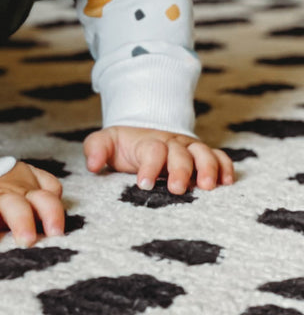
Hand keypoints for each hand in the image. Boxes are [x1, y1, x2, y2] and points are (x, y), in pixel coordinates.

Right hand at [0, 161, 64, 248]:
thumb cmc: (2, 185)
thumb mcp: (26, 179)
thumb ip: (45, 186)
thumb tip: (57, 193)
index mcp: (24, 192)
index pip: (44, 200)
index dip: (51, 213)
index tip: (56, 231)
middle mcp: (2, 198)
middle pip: (16, 207)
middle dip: (21, 221)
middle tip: (26, 239)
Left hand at [84, 125, 234, 193]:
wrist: (144, 132)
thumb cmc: (124, 145)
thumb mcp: (106, 142)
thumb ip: (96, 149)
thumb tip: (92, 165)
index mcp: (148, 143)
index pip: (151, 150)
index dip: (149, 166)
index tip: (143, 183)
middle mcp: (172, 144)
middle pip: (180, 153)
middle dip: (180, 170)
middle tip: (176, 188)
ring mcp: (190, 149)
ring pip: (203, 153)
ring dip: (207, 168)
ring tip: (207, 186)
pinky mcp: (204, 156)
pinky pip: (220, 157)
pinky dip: (225, 167)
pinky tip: (228, 182)